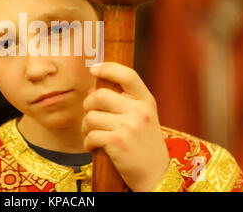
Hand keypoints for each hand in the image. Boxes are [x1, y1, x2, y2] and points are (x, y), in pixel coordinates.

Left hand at [82, 62, 169, 191]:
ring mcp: (129, 126)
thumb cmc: (144, 144)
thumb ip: (124, 101)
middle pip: (99, 95)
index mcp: (146, 101)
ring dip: (86, 127)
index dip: (108, 68)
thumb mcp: (143, 117)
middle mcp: (139, 111)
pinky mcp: (118, 142)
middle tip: (90, 115)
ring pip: (90, 117)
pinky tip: (94, 147)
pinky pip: (90, 135)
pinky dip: (87, 143)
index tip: (94, 69)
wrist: (156, 175)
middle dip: (88, 105)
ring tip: (94, 135)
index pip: (127, 75)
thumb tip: (93, 89)